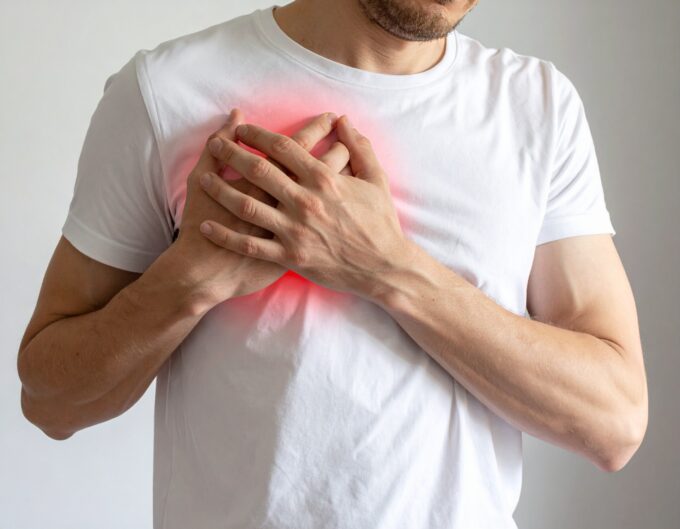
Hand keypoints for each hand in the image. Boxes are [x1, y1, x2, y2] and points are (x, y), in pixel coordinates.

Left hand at [198, 114, 410, 301]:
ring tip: (204, 179)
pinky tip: (208, 224)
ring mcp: (295, 231)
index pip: (284, 147)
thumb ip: (360, 148)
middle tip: (216, 143)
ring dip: (222, 189)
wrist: (384, 268)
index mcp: (325, 180)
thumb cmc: (381, 223)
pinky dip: (226, 235)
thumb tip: (344, 121)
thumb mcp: (377, 181)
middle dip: (233, 153)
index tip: (242, 128)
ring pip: (248, 205)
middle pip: (259, 170)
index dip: (258, 134)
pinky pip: (250, 245)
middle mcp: (305, 202)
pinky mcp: (290, 257)